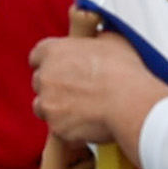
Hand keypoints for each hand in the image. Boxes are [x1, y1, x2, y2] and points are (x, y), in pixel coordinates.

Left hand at [27, 30, 163, 154]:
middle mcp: (45, 76)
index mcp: (54, 51)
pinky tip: (87, 123)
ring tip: (80, 109)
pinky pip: (57, 128)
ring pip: (43, 107)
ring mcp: (48, 103)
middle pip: (40, 82)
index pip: (37, 56)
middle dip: (53, 86)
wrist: (130, 104)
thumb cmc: (123, 71)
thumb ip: (94, 41)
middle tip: (76, 90)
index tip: (58, 68)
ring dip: (56, 108)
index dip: (49, 62)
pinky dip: (68, 127)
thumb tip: (96, 42)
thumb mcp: (111, 40)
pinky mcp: (56, 127)